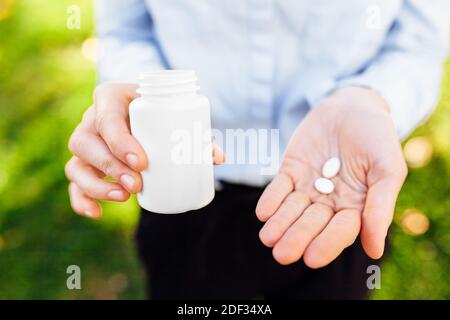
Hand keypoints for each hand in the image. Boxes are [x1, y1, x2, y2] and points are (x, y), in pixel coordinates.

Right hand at [65, 83, 223, 218]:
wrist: (142, 109)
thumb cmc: (159, 109)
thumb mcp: (173, 112)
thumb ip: (195, 133)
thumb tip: (218, 158)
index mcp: (111, 97)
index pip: (107, 118)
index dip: (120, 142)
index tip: (142, 162)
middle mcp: (91, 118)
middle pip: (86, 142)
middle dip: (110, 166)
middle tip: (138, 183)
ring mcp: (86, 142)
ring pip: (76, 164)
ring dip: (97, 185)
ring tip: (125, 197)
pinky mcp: (85, 163)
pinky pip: (73, 183)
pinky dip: (81, 200)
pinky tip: (97, 213)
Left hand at [256, 86, 406, 267]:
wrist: (351, 107)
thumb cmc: (377, 138)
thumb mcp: (387, 168)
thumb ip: (380, 206)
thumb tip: (374, 251)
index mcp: (355, 207)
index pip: (340, 231)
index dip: (326, 244)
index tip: (311, 258)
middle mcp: (329, 203)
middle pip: (311, 224)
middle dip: (297, 238)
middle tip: (282, 254)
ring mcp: (308, 188)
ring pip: (292, 210)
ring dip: (280, 224)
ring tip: (268, 237)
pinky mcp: (290, 172)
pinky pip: (278, 188)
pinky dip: (271, 200)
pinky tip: (263, 212)